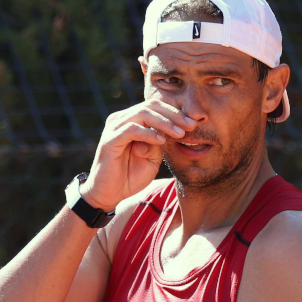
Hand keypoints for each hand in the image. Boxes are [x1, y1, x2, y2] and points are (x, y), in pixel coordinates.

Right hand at [81, 99, 196, 210]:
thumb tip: (169, 130)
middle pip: (150, 106)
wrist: (109, 194)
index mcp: (132, 120)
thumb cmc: (130, 177)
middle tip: (190, 125)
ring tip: (179, 133)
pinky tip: (161, 141)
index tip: (192, 123)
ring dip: (164, 122)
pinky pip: (132, 129)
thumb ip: (159, 142)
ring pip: (142, 114)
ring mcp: (114, 128)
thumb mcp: (152, 158)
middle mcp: (121, 119)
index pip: (155, 107)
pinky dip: (149, 133)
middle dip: (173, 115)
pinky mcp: (110, 139)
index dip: (175, 113)